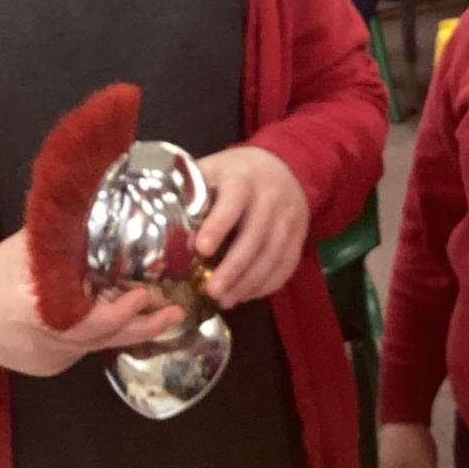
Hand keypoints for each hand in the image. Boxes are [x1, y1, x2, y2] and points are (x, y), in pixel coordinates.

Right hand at [0, 230, 183, 375]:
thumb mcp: (27, 249)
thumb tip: (103, 203)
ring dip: (131, 330)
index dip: (118, 310)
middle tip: (175, 312)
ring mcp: (49, 357)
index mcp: (34, 305)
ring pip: (98, 346)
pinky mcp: (50, 367)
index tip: (143, 293)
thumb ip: (64, 235)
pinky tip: (126, 320)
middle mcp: (45, 337)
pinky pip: (86, 350)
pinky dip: (105, 335)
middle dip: (143, 326)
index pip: (84, 316)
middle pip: (102, 337)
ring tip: (163, 315)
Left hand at [193, 146, 309, 307]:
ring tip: (225, 300)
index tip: (201, 249)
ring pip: (273, 255)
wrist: (283, 166)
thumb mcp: (211, 172)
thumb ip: (192, 196)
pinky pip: (286, 265)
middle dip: (233, 267)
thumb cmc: (234, 174)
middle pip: (256, 236)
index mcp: (243, 179)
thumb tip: (169, 233)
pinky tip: (246, 295)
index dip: (218, 225)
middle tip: (212, 291)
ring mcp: (289, 218)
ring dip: (249, 283)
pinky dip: (267, 285)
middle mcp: (271, 198)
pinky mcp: (299, 236)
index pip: (233, 202)